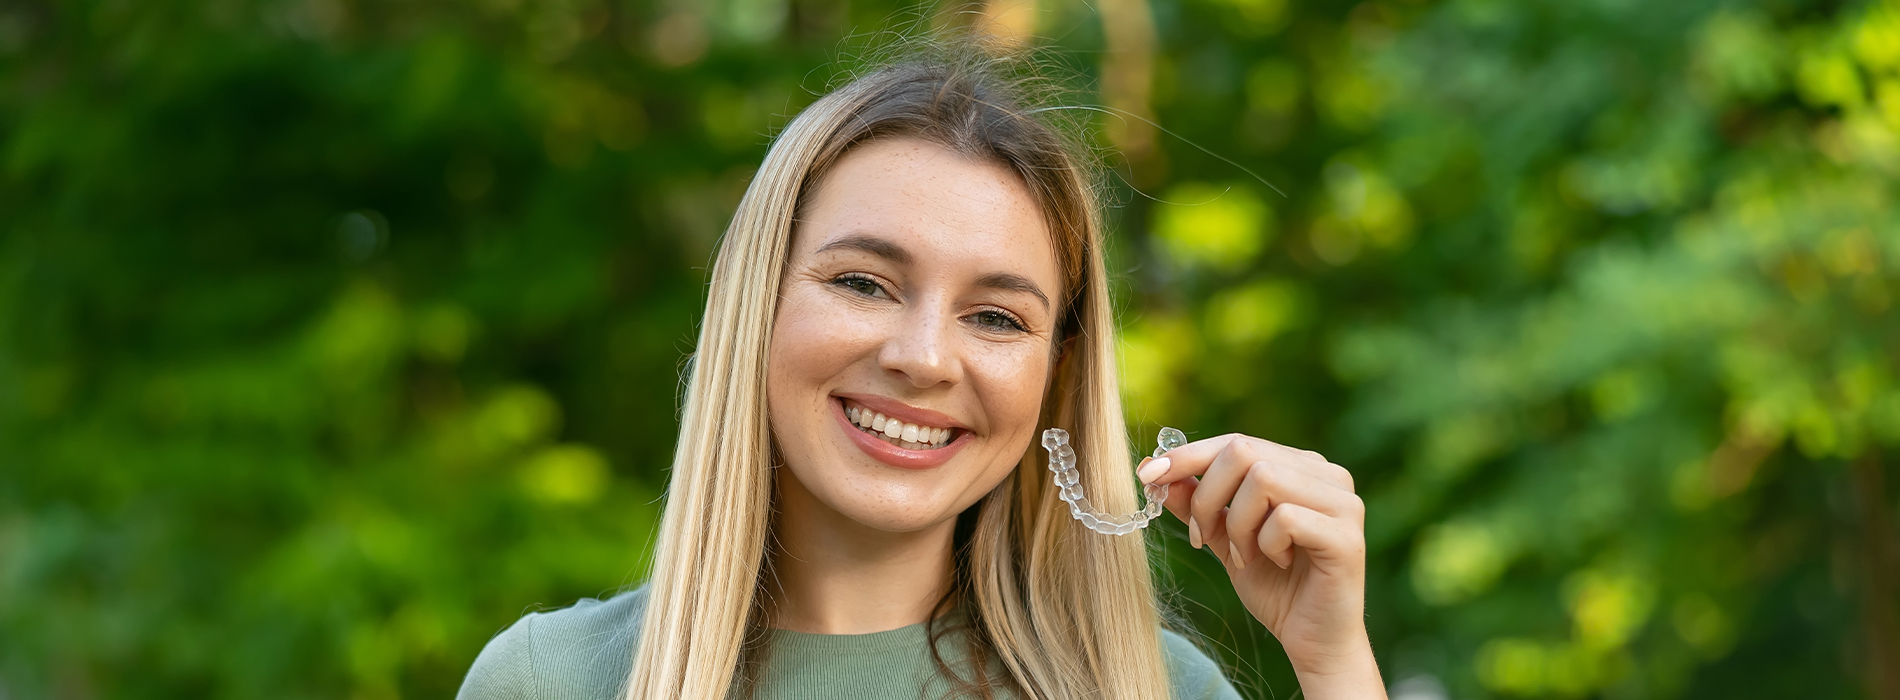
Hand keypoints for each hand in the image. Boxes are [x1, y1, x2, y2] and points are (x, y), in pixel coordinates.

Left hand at [1138, 433, 1385, 699]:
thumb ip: (1197, 502)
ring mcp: (1343, 502)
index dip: (1187, 456)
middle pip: (1244, 451)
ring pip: (1262, 478)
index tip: (1147, 476)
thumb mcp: (1224, 539)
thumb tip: (1154, 469)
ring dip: (1237, 524)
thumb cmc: (1275, 588)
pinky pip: (1285, 518)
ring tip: (1244, 556)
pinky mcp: (1346, 536)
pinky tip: (1278, 564)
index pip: (1236, 441)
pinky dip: (1265, 544)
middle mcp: (1327, 474)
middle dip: (1207, 497)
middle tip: (1203, 538)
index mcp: (1301, 467)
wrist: (1314, 643)